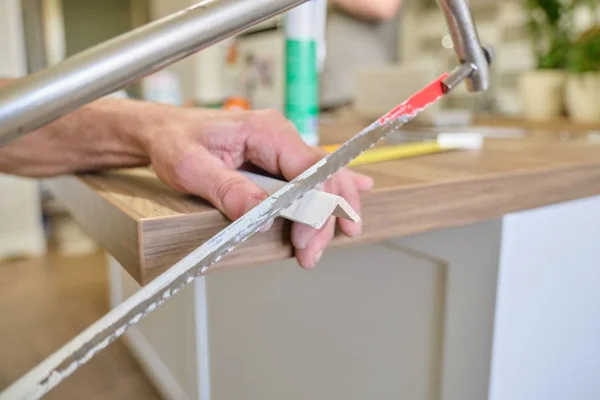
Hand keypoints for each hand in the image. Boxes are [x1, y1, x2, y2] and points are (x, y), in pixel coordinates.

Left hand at [142, 106, 372, 267]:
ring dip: (327, 214)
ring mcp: (281, 148)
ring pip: (323, 181)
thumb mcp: (190, 166)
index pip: (311, 169)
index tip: (303, 239)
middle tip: (309, 253)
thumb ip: (227, 188)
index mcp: (266, 131)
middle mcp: (281, 136)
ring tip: (317, 246)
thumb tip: (259, 213)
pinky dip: (330, 194)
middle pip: (324, 178)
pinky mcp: (277, 161)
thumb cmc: (174, 141)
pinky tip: (352, 202)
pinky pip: (312, 177)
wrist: (162, 131)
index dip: (315, 206)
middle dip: (324, 219)